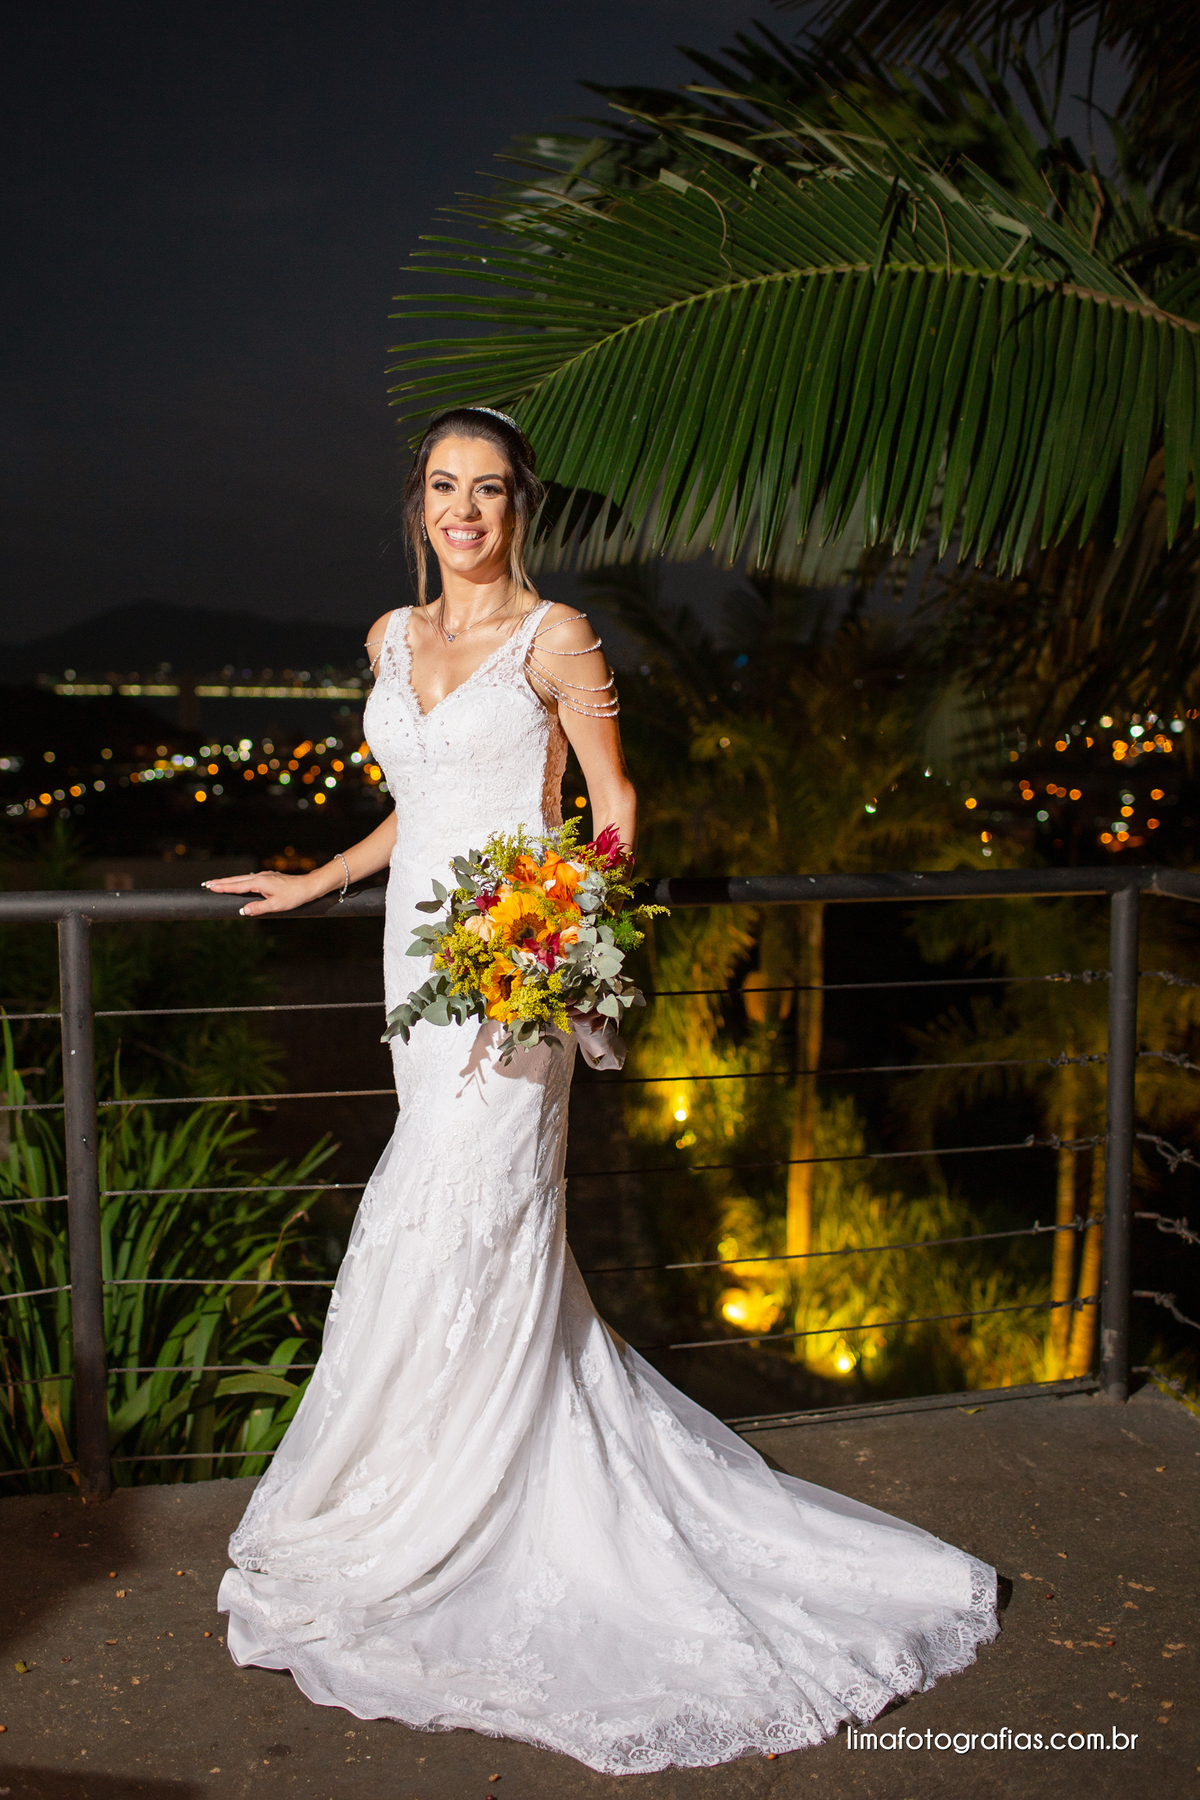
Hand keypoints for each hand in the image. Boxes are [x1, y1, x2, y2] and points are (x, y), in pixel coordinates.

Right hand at [202, 870, 324, 916]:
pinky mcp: (268, 878)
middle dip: (221, 882)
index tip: (209, 887)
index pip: (236, 886)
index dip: (222, 887)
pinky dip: (239, 881)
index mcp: (259, 883)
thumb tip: (242, 911)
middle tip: (206, 884)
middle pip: (236, 880)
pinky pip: (249, 879)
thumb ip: (258, 908)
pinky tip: (238, 883)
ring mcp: (264, 876)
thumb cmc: (293, 897)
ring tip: (217, 883)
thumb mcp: (276, 906)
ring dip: (229, 881)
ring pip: (242, 878)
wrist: (308, 886)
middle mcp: (260, 877)